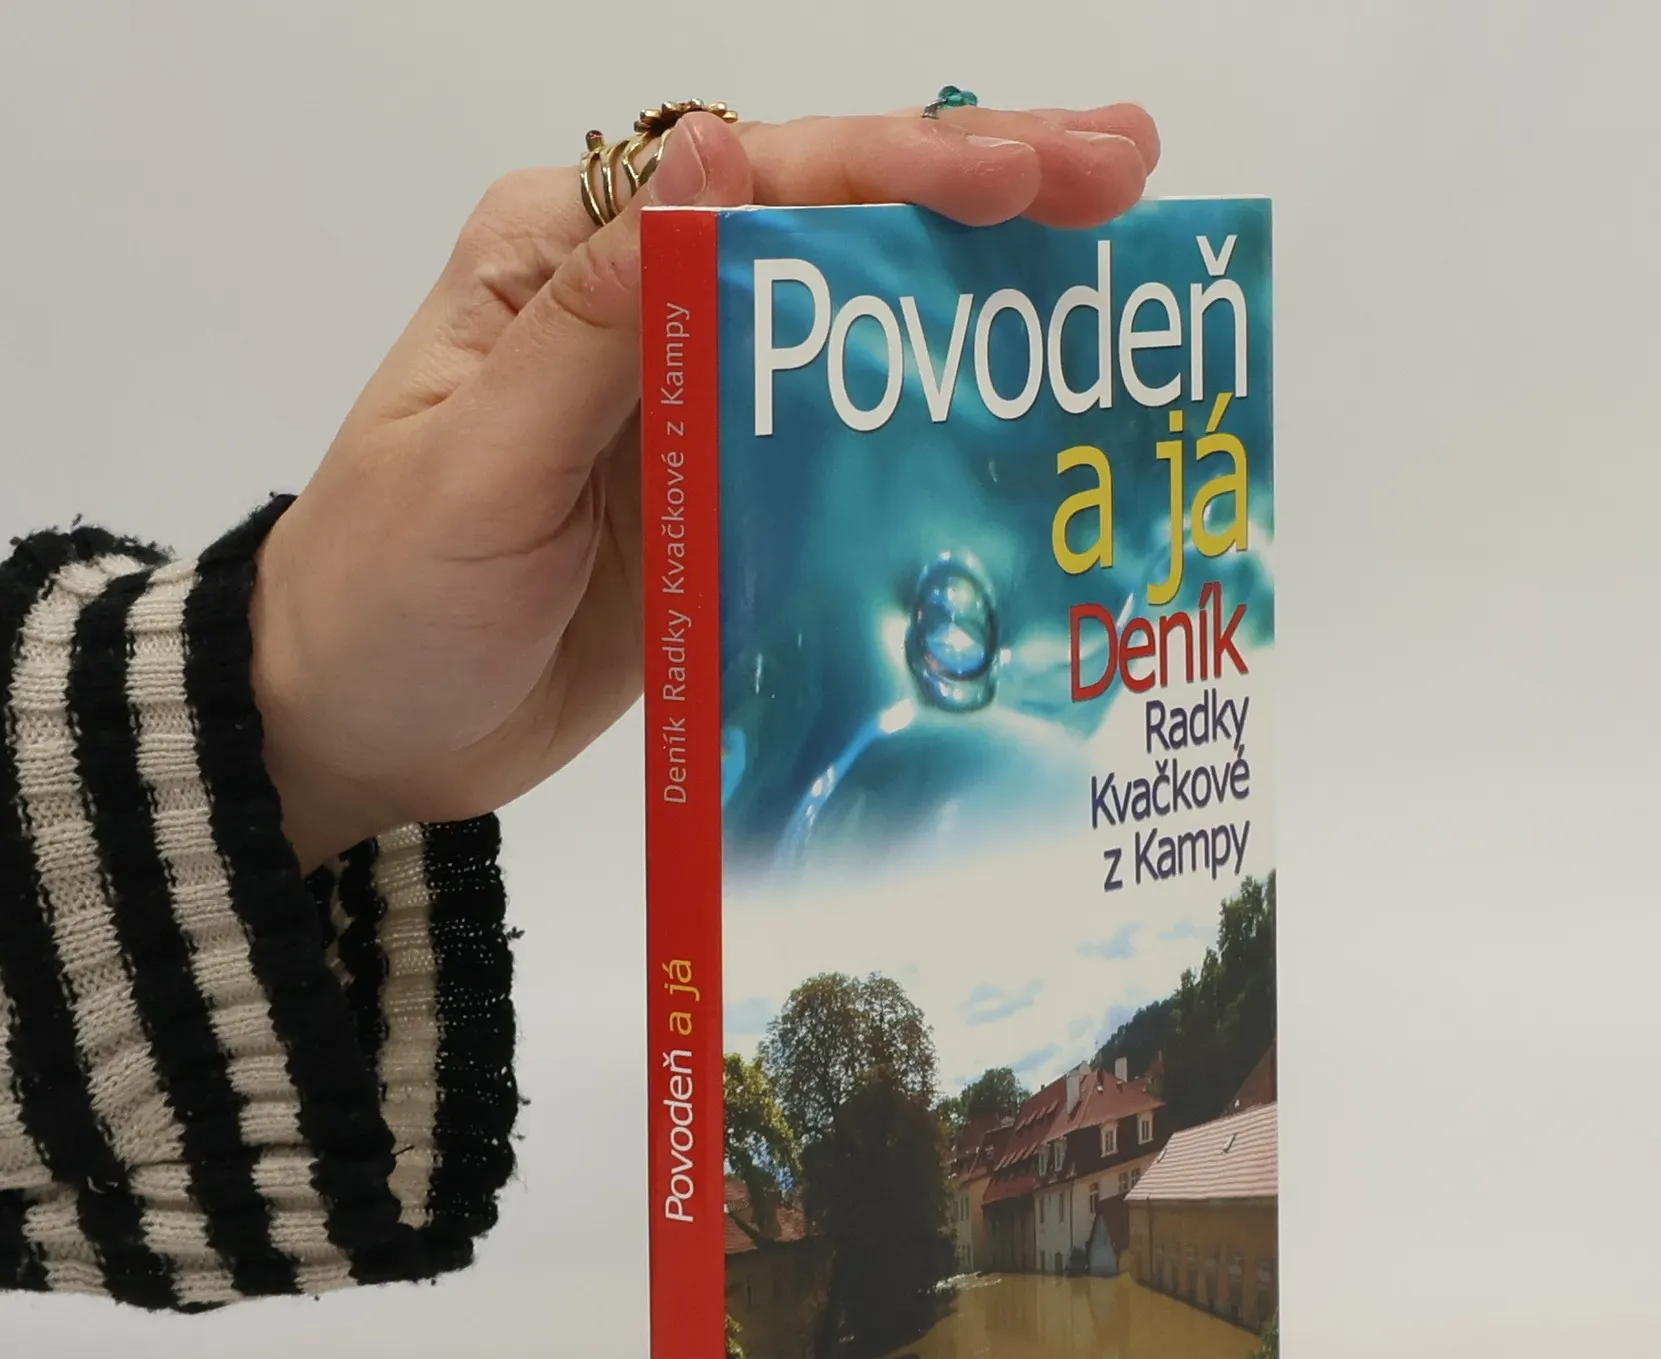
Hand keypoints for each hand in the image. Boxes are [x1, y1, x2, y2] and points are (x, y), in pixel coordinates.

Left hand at [250, 102, 1159, 869]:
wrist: (362, 727)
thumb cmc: (387, 595)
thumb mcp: (475, 462)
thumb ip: (600, 324)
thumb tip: (711, 157)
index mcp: (572, 258)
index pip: (754, 182)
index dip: (900, 170)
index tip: (1027, 174)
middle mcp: (647, 308)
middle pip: (829, 225)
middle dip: (980, 189)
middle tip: (1126, 164)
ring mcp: (696, 406)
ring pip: (856, 323)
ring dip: (981, 288)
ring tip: (1113, 254)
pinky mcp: (727, 497)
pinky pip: (845, 441)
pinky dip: (937, 416)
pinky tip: (1026, 405)